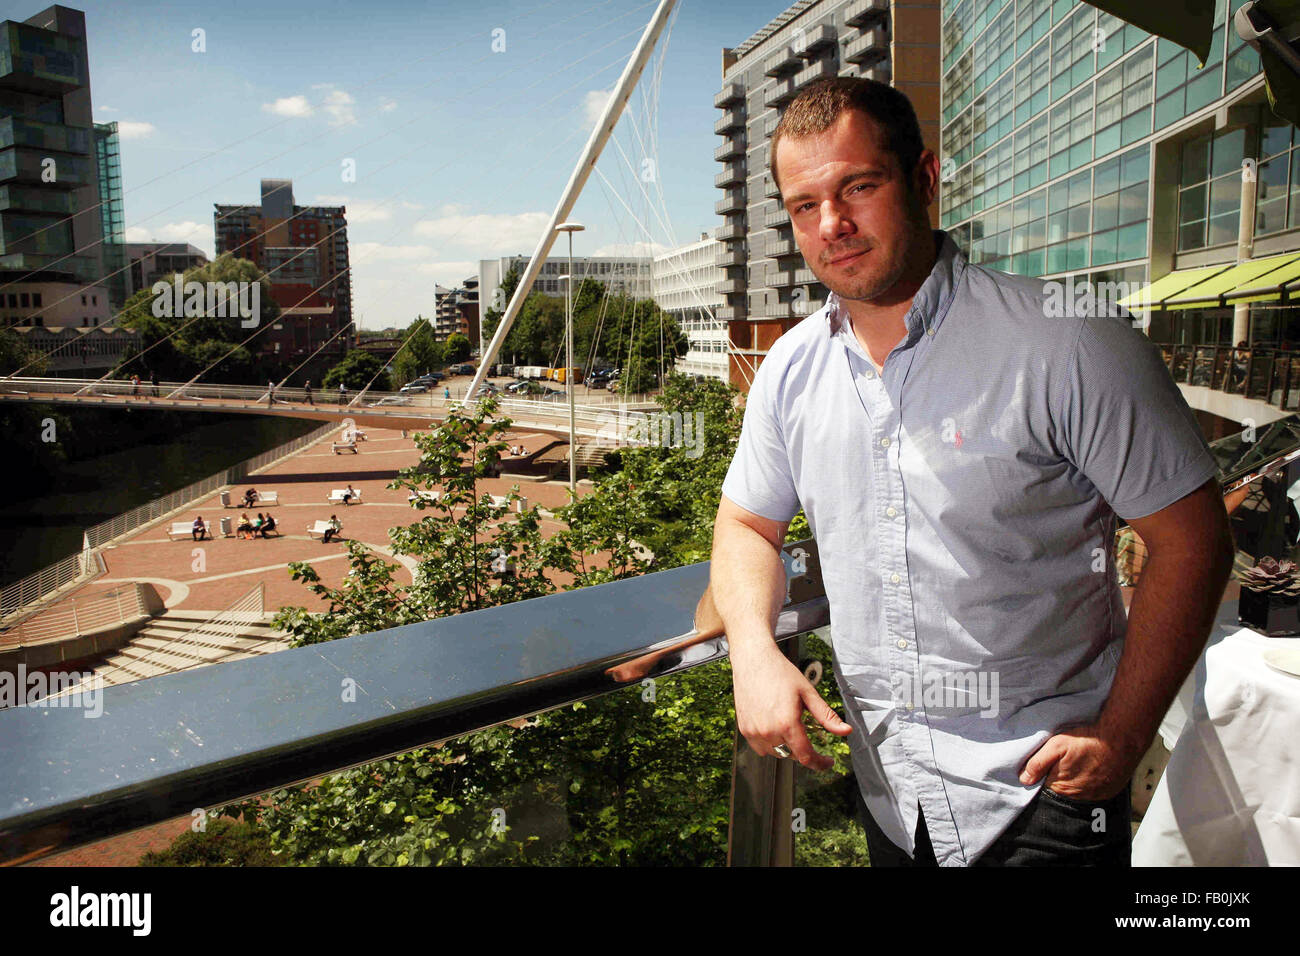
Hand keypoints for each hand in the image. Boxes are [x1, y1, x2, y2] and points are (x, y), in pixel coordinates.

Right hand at [731, 641, 852, 770]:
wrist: (753, 660)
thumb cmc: (781, 673)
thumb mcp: (808, 693)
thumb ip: (827, 716)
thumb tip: (846, 731)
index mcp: (787, 723)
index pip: (806, 757)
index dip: (820, 763)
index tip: (827, 762)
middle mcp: (768, 731)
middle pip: (792, 755)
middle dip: (803, 749)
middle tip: (804, 728)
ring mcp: (753, 732)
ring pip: (776, 753)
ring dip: (785, 746)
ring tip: (786, 723)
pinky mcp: (744, 729)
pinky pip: (760, 747)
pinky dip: (770, 743)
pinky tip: (772, 725)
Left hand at [1019, 722, 1138, 800]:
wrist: (1121, 738)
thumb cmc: (1087, 741)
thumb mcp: (1057, 745)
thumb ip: (1038, 763)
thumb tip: (1024, 780)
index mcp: (1062, 787)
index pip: (1045, 786)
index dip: (1044, 774)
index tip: (1048, 764)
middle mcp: (1079, 797)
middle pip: (1062, 789)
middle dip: (1060, 777)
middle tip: (1066, 761)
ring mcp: (1096, 796)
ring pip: (1078, 791)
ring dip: (1076, 780)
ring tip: (1080, 763)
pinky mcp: (1109, 792)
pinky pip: (1095, 791)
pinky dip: (1091, 782)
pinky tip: (1093, 768)